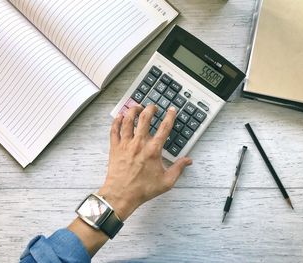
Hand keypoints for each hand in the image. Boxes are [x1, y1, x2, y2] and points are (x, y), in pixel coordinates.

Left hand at [99, 104, 192, 220]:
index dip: (170, 116)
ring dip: (133, 111)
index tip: (171, 110)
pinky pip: (114, 129)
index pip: (164, 128)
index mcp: (153, 150)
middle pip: (145, 118)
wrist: (121, 195)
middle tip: (153, 107)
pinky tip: (120, 116)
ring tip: (137, 107)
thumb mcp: (166, 181)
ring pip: (128, 120)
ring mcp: (125, 144)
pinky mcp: (115, 147)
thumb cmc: (143, 189)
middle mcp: (139, 143)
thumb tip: (188, 160)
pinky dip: (117, 120)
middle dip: (150, 109)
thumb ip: (178, 168)